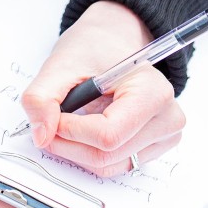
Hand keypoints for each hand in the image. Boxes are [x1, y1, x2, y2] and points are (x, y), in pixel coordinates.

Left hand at [19, 1, 184, 176]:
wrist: (113, 41)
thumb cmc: (94, 48)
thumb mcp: (61, 63)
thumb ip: (42, 97)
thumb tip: (41, 136)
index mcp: (153, 92)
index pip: (108, 134)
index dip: (70, 130)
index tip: (51, 115)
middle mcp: (167, 118)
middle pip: (107, 155)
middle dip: (68, 143)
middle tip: (49, 122)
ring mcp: (164, 136)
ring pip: (109, 165)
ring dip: (76, 150)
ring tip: (66, 122)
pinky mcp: (154, 147)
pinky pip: (115, 165)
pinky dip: (89, 153)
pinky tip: (83, 129)